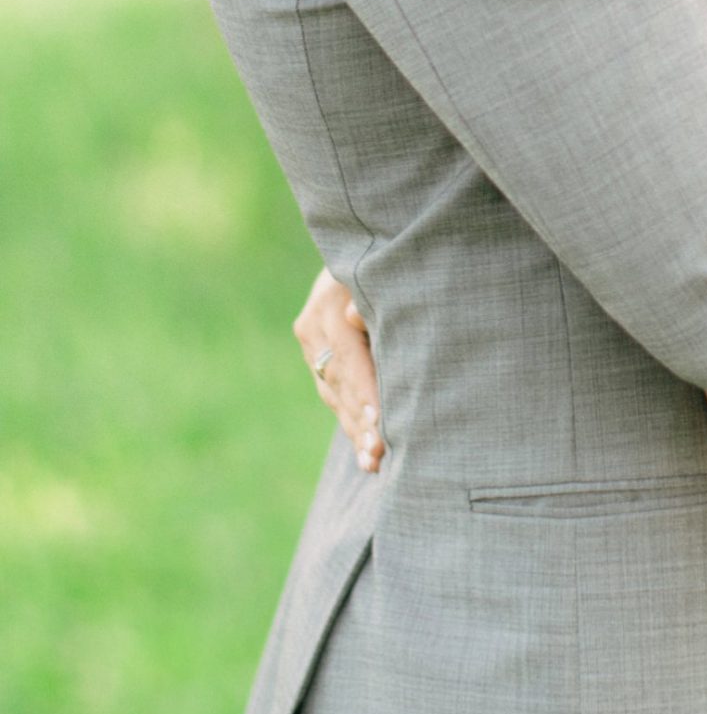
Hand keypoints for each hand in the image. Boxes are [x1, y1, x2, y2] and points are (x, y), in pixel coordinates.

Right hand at [293, 269, 384, 471]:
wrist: (361, 250)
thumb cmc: (388, 258)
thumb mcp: (383, 270)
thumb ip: (372, 298)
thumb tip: (354, 318)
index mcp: (328, 301)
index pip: (347, 355)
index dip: (363, 389)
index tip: (379, 421)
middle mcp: (312, 325)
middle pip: (338, 380)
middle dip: (360, 420)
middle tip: (379, 455)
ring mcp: (311, 343)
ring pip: (333, 394)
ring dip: (355, 431)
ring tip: (374, 463)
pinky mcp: (316, 356)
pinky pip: (333, 395)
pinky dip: (352, 423)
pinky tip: (366, 456)